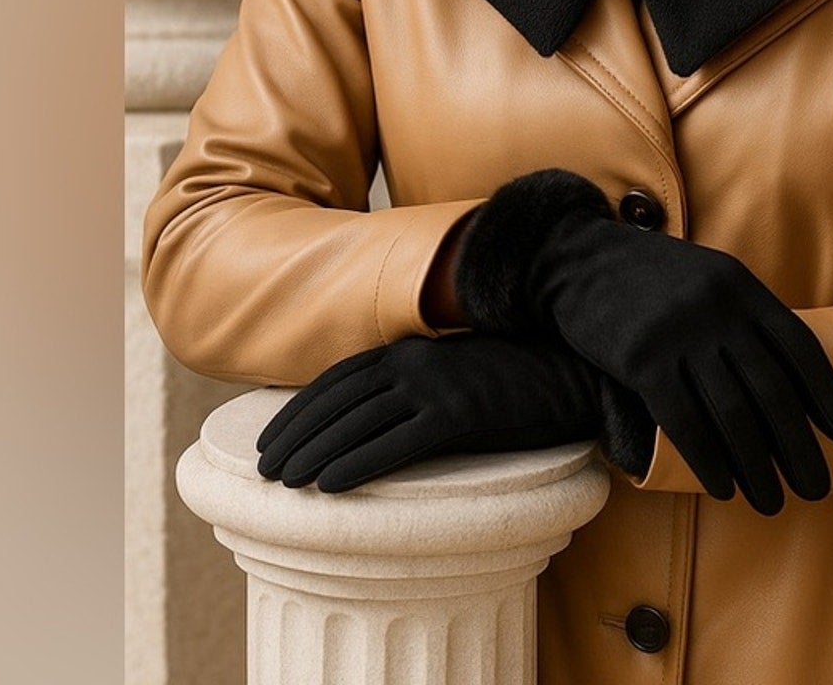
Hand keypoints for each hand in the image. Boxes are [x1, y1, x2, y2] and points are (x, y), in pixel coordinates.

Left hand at [256, 330, 650, 492]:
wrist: (568, 373)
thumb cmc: (511, 377)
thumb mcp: (452, 369)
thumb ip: (413, 381)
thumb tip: (371, 415)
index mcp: (410, 348)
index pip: (338, 379)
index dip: (300, 410)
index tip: (271, 438)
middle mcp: (414, 361)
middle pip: (338, 400)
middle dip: (295, 434)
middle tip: (264, 469)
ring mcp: (436, 385)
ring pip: (358, 421)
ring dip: (315, 451)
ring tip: (286, 482)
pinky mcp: (458, 413)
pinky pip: (396, 442)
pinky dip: (358, 462)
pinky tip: (332, 484)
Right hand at [452, 170, 832, 514]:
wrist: (577, 258)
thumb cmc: (649, 277)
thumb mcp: (708, 276)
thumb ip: (744, 315)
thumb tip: (788, 375)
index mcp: (740, 286)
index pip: (797, 347)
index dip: (825, 394)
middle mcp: (717, 308)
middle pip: (771, 390)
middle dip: (799, 446)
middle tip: (816, 486)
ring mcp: (679, 333)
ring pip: (732, 413)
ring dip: (758, 466)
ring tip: (772, 500)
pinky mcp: (642, 359)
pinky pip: (685, 421)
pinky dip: (709, 461)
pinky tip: (724, 488)